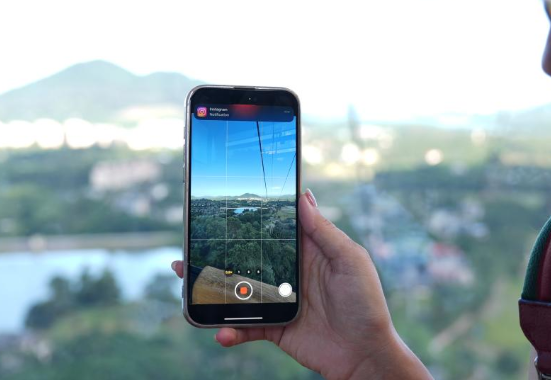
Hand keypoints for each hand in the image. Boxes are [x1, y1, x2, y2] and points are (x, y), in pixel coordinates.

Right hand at [172, 190, 431, 379]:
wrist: (366, 354)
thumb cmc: (366, 303)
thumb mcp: (350, 260)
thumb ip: (324, 231)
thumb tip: (304, 196)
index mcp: (308, 251)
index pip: (275, 228)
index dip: (253, 217)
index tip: (225, 204)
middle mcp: (289, 272)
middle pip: (247, 257)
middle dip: (218, 251)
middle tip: (190, 243)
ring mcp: (280, 300)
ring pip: (238, 290)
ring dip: (211, 287)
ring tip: (185, 281)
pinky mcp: (275, 328)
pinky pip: (246, 327)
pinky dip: (231, 330)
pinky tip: (221, 332)